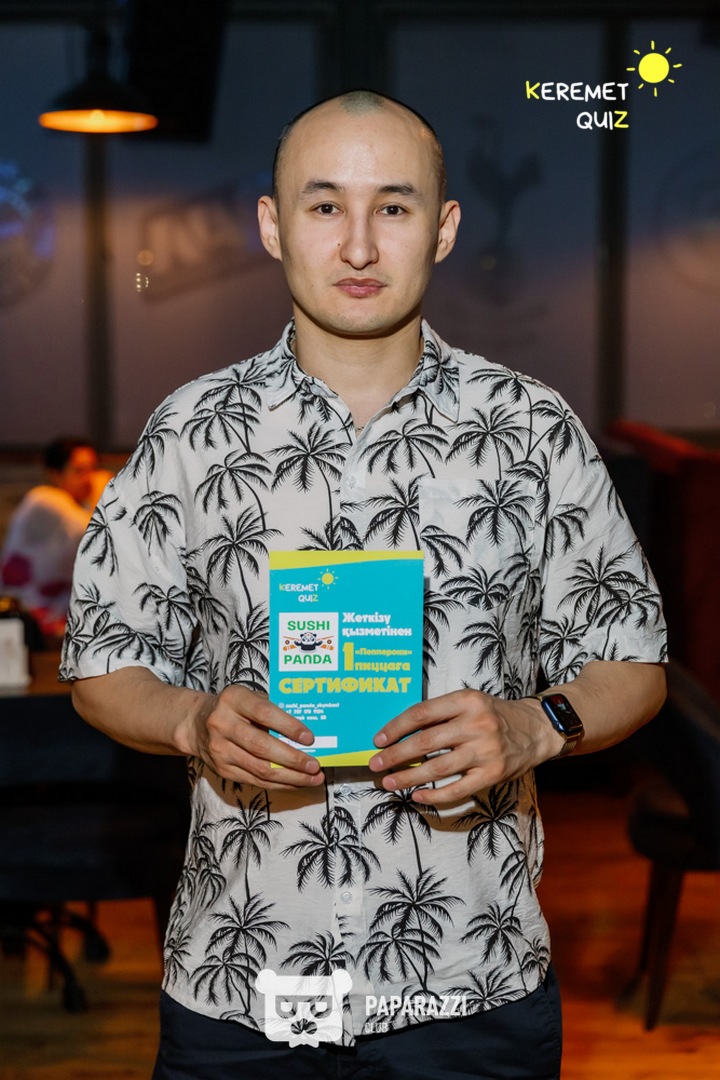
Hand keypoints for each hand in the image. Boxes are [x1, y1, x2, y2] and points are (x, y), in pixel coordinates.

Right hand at [195, 684, 324, 790]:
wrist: (196, 724)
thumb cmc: (234, 708)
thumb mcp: (249, 697)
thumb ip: (272, 710)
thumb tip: (305, 733)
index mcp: (233, 699)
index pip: (265, 713)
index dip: (289, 727)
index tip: (310, 738)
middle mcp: (222, 724)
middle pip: (262, 747)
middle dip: (293, 759)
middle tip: (315, 765)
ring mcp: (220, 750)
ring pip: (260, 769)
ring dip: (291, 777)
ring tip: (313, 778)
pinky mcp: (222, 770)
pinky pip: (255, 780)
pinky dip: (279, 784)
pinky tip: (296, 782)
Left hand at [368, 689, 560, 806]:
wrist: (536, 729)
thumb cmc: (493, 715)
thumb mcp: (469, 702)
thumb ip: (440, 714)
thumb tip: (399, 732)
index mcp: (466, 700)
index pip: (422, 713)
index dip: (396, 727)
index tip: (378, 740)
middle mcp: (476, 724)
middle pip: (426, 742)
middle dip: (395, 755)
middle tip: (375, 765)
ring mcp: (485, 751)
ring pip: (438, 768)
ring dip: (409, 778)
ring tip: (389, 783)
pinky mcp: (493, 774)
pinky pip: (457, 789)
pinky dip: (435, 795)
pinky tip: (418, 796)